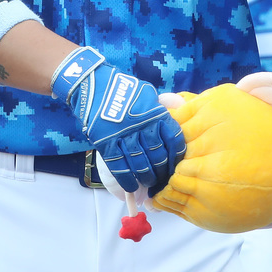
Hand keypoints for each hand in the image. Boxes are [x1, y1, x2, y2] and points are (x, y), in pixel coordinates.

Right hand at [52, 48, 185, 192]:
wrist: (93, 85)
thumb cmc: (123, 89)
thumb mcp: (148, 93)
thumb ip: (162, 107)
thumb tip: (178, 112)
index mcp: (155, 113)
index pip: (173, 139)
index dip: (176, 155)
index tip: (176, 164)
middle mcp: (142, 126)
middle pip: (157, 155)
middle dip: (161, 171)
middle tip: (162, 178)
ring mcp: (123, 135)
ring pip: (140, 163)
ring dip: (146, 177)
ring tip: (148, 183)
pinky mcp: (106, 142)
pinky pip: (119, 166)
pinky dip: (126, 179)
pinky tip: (131, 186)